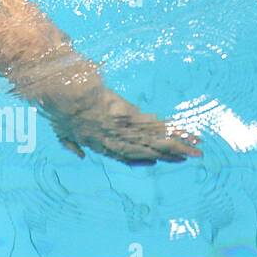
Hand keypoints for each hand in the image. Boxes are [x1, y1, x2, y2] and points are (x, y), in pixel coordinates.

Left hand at [45, 88, 201, 164]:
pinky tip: (188, 134)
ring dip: (179, 145)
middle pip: (148, 150)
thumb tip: (78, 155)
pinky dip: (174, 131)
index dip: (141, 159)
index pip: (125, 156)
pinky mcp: (131, 116)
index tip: (154, 161)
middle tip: (189, 157)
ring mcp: (125, 129)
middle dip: (170, 154)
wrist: (66, 96)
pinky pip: (156, 127)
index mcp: (100, 144)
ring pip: (156, 140)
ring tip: (197, 150)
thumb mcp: (60, 131)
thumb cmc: (59, 110)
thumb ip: (70, 145)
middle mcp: (117, 141)